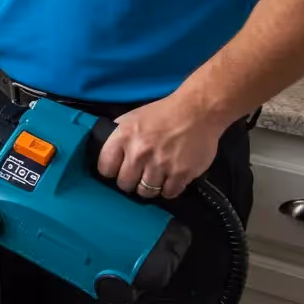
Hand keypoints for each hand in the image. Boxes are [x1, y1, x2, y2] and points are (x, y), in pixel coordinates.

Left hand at [96, 92, 229, 199]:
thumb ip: (118, 136)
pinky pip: (169, 193)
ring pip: (146, 192)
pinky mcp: (181, 173)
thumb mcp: (132, 118)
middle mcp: (139, 153)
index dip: (111, 171)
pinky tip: (171, 179)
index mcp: (124, 137)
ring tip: (156, 178)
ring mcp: (161, 164)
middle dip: (131, 181)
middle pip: (125, 184)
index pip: (105, 168)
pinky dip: (169, 189)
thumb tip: (105, 152)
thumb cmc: (164, 113)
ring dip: (150, 187)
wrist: (198, 110)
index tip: (118, 170)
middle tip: (139, 176)